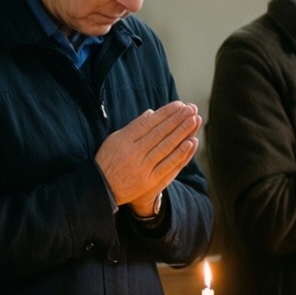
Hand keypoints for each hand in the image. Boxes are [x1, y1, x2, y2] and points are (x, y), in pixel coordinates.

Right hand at [95, 101, 201, 216]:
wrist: (102, 189)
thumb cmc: (108, 161)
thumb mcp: (114, 140)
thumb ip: (133, 127)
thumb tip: (151, 113)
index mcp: (124, 140)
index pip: (149, 123)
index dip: (165, 113)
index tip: (178, 104)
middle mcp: (133, 152)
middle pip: (159, 132)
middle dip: (177, 119)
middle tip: (190, 109)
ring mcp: (142, 167)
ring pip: (165, 146)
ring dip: (181, 132)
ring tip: (193, 120)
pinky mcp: (149, 181)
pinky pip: (167, 165)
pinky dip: (179, 154)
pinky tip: (190, 143)